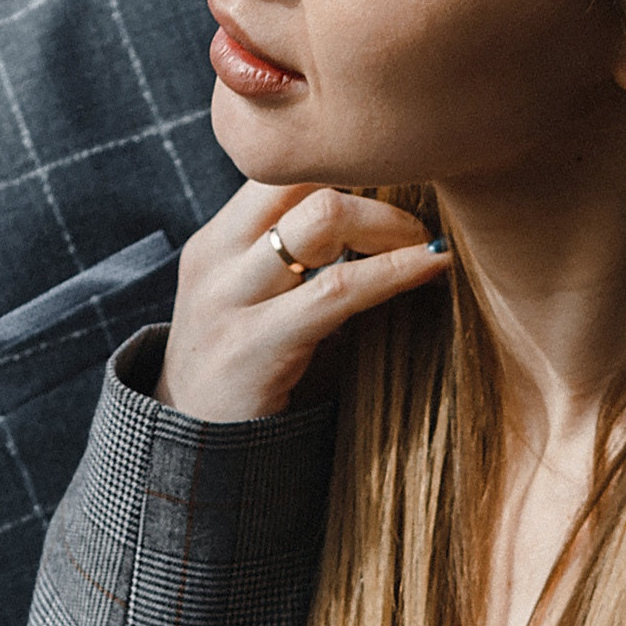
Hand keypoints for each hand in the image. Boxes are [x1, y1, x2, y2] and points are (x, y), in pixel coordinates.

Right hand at [156, 182, 452, 421]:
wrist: (190, 462)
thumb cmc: (251, 382)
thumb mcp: (261, 309)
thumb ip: (307, 266)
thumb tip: (400, 220)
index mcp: (216, 242)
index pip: (284, 167)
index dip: (346, 163)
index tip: (398, 183)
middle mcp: (214, 259)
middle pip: (302, 175)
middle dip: (374, 185)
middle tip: (420, 217)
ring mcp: (227, 301)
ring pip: (323, 218)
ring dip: (390, 223)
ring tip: (426, 242)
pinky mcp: (253, 347)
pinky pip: (338, 290)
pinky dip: (398, 270)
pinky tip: (434, 264)